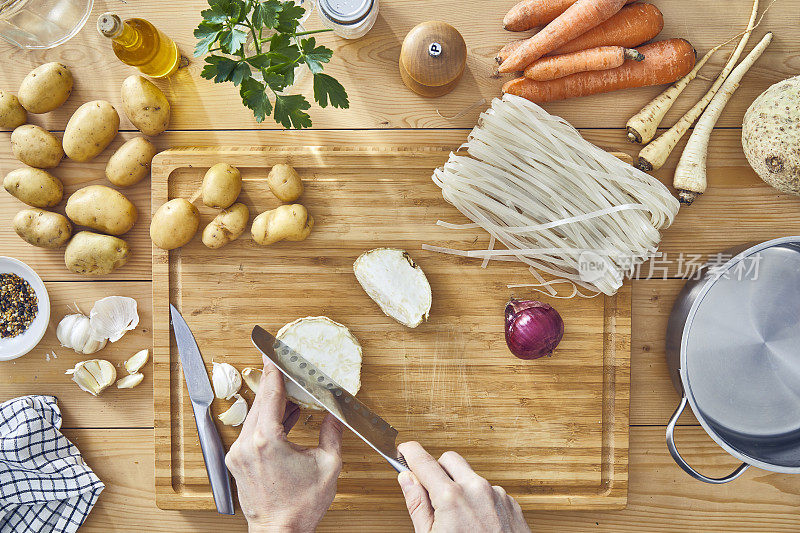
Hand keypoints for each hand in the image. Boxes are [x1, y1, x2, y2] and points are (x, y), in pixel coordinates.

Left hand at [225, 360, 343, 532]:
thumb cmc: (301, 506)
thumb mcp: (328, 465)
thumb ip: (332, 433)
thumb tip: (337, 412)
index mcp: (267, 441)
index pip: (270, 394)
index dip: (273, 371)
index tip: (272, 353)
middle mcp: (247, 445)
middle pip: (260, 402)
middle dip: (273, 383)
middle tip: (284, 367)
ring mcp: (239, 454)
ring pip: (254, 416)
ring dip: (272, 403)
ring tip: (291, 394)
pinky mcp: (238, 462)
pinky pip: (252, 431)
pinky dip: (267, 421)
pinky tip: (285, 417)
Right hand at [397, 442, 529, 532]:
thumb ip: (417, 504)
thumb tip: (406, 479)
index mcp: (452, 497)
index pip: (423, 460)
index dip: (409, 452)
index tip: (403, 451)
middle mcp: (477, 489)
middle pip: (449, 459)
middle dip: (436, 470)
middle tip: (430, 491)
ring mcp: (497, 495)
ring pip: (471, 476)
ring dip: (460, 487)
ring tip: (458, 518)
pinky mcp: (511, 504)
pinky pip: (490, 491)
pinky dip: (479, 500)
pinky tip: (476, 523)